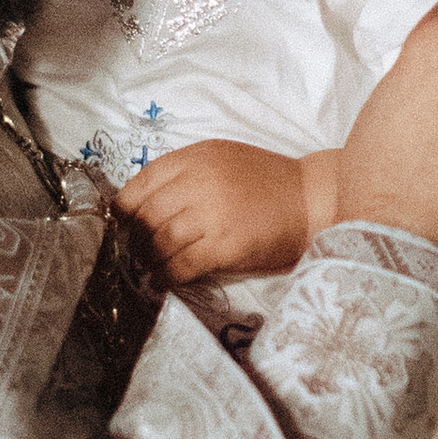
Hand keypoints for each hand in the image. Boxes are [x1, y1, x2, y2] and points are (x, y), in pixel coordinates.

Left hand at [115, 139, 327, 279]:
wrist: (313, 199)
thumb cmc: (268, 182)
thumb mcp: (223, 159)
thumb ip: (186, 174)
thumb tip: (146, 205)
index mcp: (196, 158)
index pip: (141, 183)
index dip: (125, 209)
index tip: (124, 223)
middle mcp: (200, 182)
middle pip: (147, 215)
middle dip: (136, 238)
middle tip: (136, 251)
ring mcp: (213, 214)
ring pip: (161, 241)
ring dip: (150, 259)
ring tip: (150, 267)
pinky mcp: (226, 246)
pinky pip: (182, 264)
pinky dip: (167, 276)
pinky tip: (164, 280)